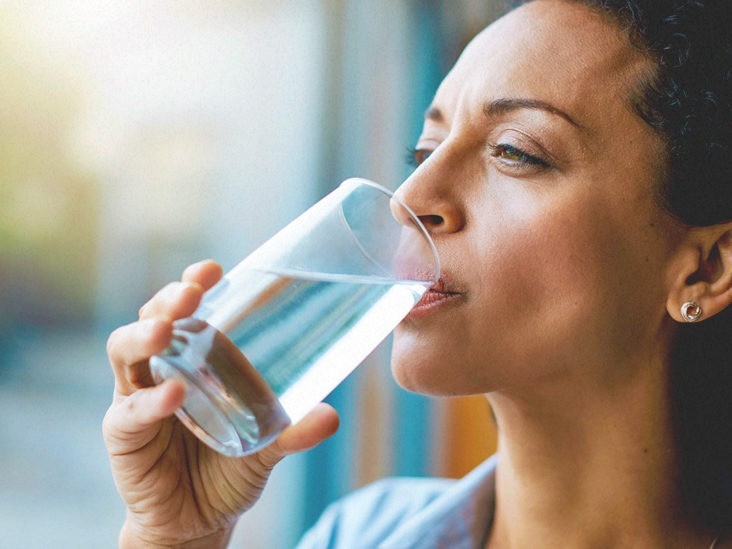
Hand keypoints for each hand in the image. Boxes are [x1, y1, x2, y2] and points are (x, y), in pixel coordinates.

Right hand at [103, 260, 339, 547]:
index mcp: (193, 360)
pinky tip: (174, 396)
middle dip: (168, 301)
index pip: (187, 311)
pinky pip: (129, 412)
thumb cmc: (229, 469)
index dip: (194, 285)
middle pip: (152, 319)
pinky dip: (150, 402)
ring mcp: (135, 398)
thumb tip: (332, 415)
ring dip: (144, 336)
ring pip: (125, 353)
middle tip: (191, 293)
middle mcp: (160, 369)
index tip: (214, 269)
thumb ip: (294, 431)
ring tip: (168, 330)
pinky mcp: (122, 434)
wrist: (199, 521)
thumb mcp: (267, 446)